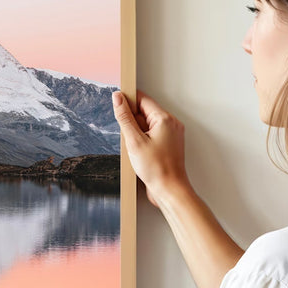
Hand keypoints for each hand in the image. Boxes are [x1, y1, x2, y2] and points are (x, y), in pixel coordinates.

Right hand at [111, 89, 190, 207]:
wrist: (169, 190)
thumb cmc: (156, 169)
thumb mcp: (134, 141)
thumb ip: (124, 117)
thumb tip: (118, 98)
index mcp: (165, 119)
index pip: (143, 99)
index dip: (128, 101)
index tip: (116, 104)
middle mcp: (171, 124)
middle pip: (145, 112)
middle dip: (132, 122)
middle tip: (129, 138)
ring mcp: (171, 134)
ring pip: (147, 125)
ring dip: (136, 133)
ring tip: (136, 149)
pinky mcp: (168, 144)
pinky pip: (152, 135)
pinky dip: (142, 141)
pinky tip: (140, 153)